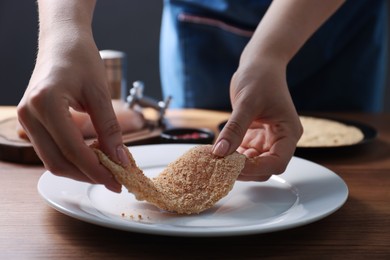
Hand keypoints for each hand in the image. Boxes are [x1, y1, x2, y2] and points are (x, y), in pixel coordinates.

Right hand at [17, 32, 125, 191]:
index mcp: (46, 104)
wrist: (62, 40)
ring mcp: (27, 120)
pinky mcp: (32, 122)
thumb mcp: (100, 93)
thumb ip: (110, 129)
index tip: (117, 181)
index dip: (97, 170)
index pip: (73, 150)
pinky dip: (71, 158)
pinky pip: (50, 150)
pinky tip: (92, 156)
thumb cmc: (80, 58)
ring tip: (106, 168)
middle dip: (88, 175)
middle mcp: (30, 115)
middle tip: (114, 179)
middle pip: (58, 162)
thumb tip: (121, 160)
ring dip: (79, 170)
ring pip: (52, 160)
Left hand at [212, 59, 302, 180]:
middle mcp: (280, 139)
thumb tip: (220, 152)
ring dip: (236, 164)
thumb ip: (234, 128)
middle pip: (265, 167)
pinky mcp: (255, 136)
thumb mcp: (247, 103)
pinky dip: (232, 155)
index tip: (233, 166)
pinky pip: (244, 153)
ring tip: (216, 160)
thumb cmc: (260, 77)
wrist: (259, 64)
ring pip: (253, 163)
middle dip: (244, 169)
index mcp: (288, 132)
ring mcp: (267, 139)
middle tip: (220, 166)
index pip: (277, 162)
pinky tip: (219, 152)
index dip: (256, 168)